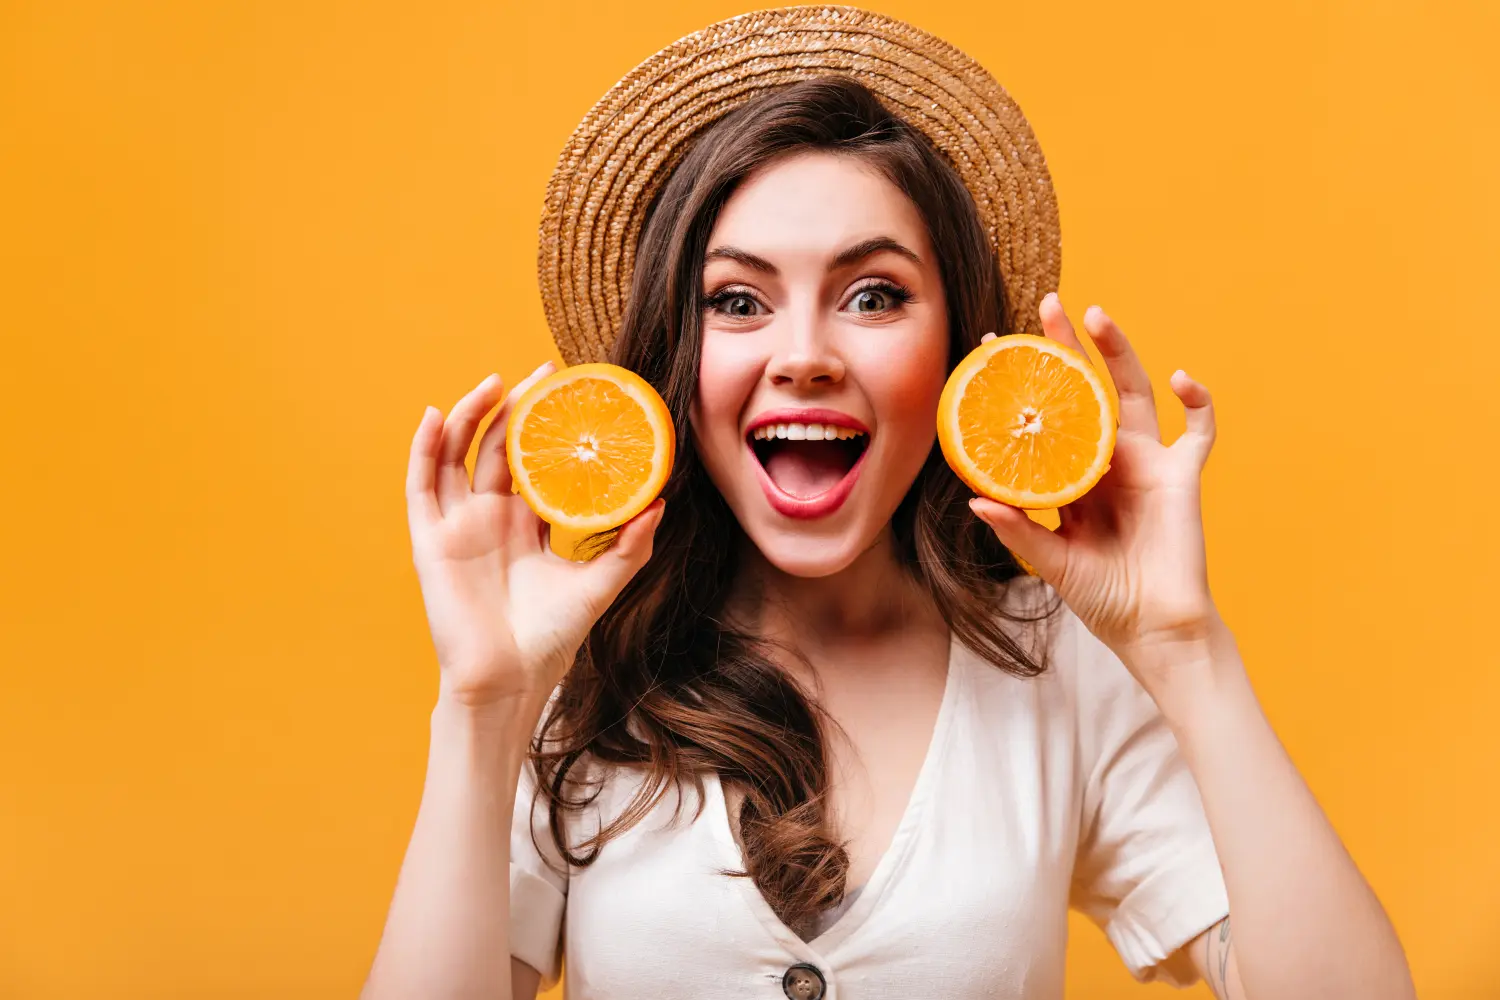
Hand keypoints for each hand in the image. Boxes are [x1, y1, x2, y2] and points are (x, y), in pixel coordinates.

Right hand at [405, 364, 664, 709]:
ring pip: (457, 457)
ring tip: (492, 383)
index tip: (571, 394)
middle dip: (517, 409)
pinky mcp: (430, 540)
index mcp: (528, 526)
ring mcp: (458, 526)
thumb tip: (661, 504)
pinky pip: (421, 486)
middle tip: (543, 373)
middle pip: (497, 449)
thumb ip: (629, 547)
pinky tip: (436, 415)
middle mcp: (491, 519)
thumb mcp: (599, 585)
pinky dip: (424, 449)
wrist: (509, 679)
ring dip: (469, 417)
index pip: (534, 464)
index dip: (548, 430)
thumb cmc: (551, 639)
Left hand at [971, 294, 1219, 687]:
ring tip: (1096, 315)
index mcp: (1071, 476)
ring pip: (1135, 391)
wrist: (1154, 628)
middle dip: (1068, 347)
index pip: (1042, 416)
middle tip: (1047, 305)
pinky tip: (1182, 378)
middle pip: (1086, 388)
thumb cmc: (1103, 599)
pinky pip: (1198, 428)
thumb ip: (1018, 530)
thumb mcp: (1051, 562)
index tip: (989, 352)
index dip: (1021, 386)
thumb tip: (975, 499)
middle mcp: (1107, 459)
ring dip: (1120, 351)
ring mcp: (1146, 461)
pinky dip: (1198, 400)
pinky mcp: (1182, 474)